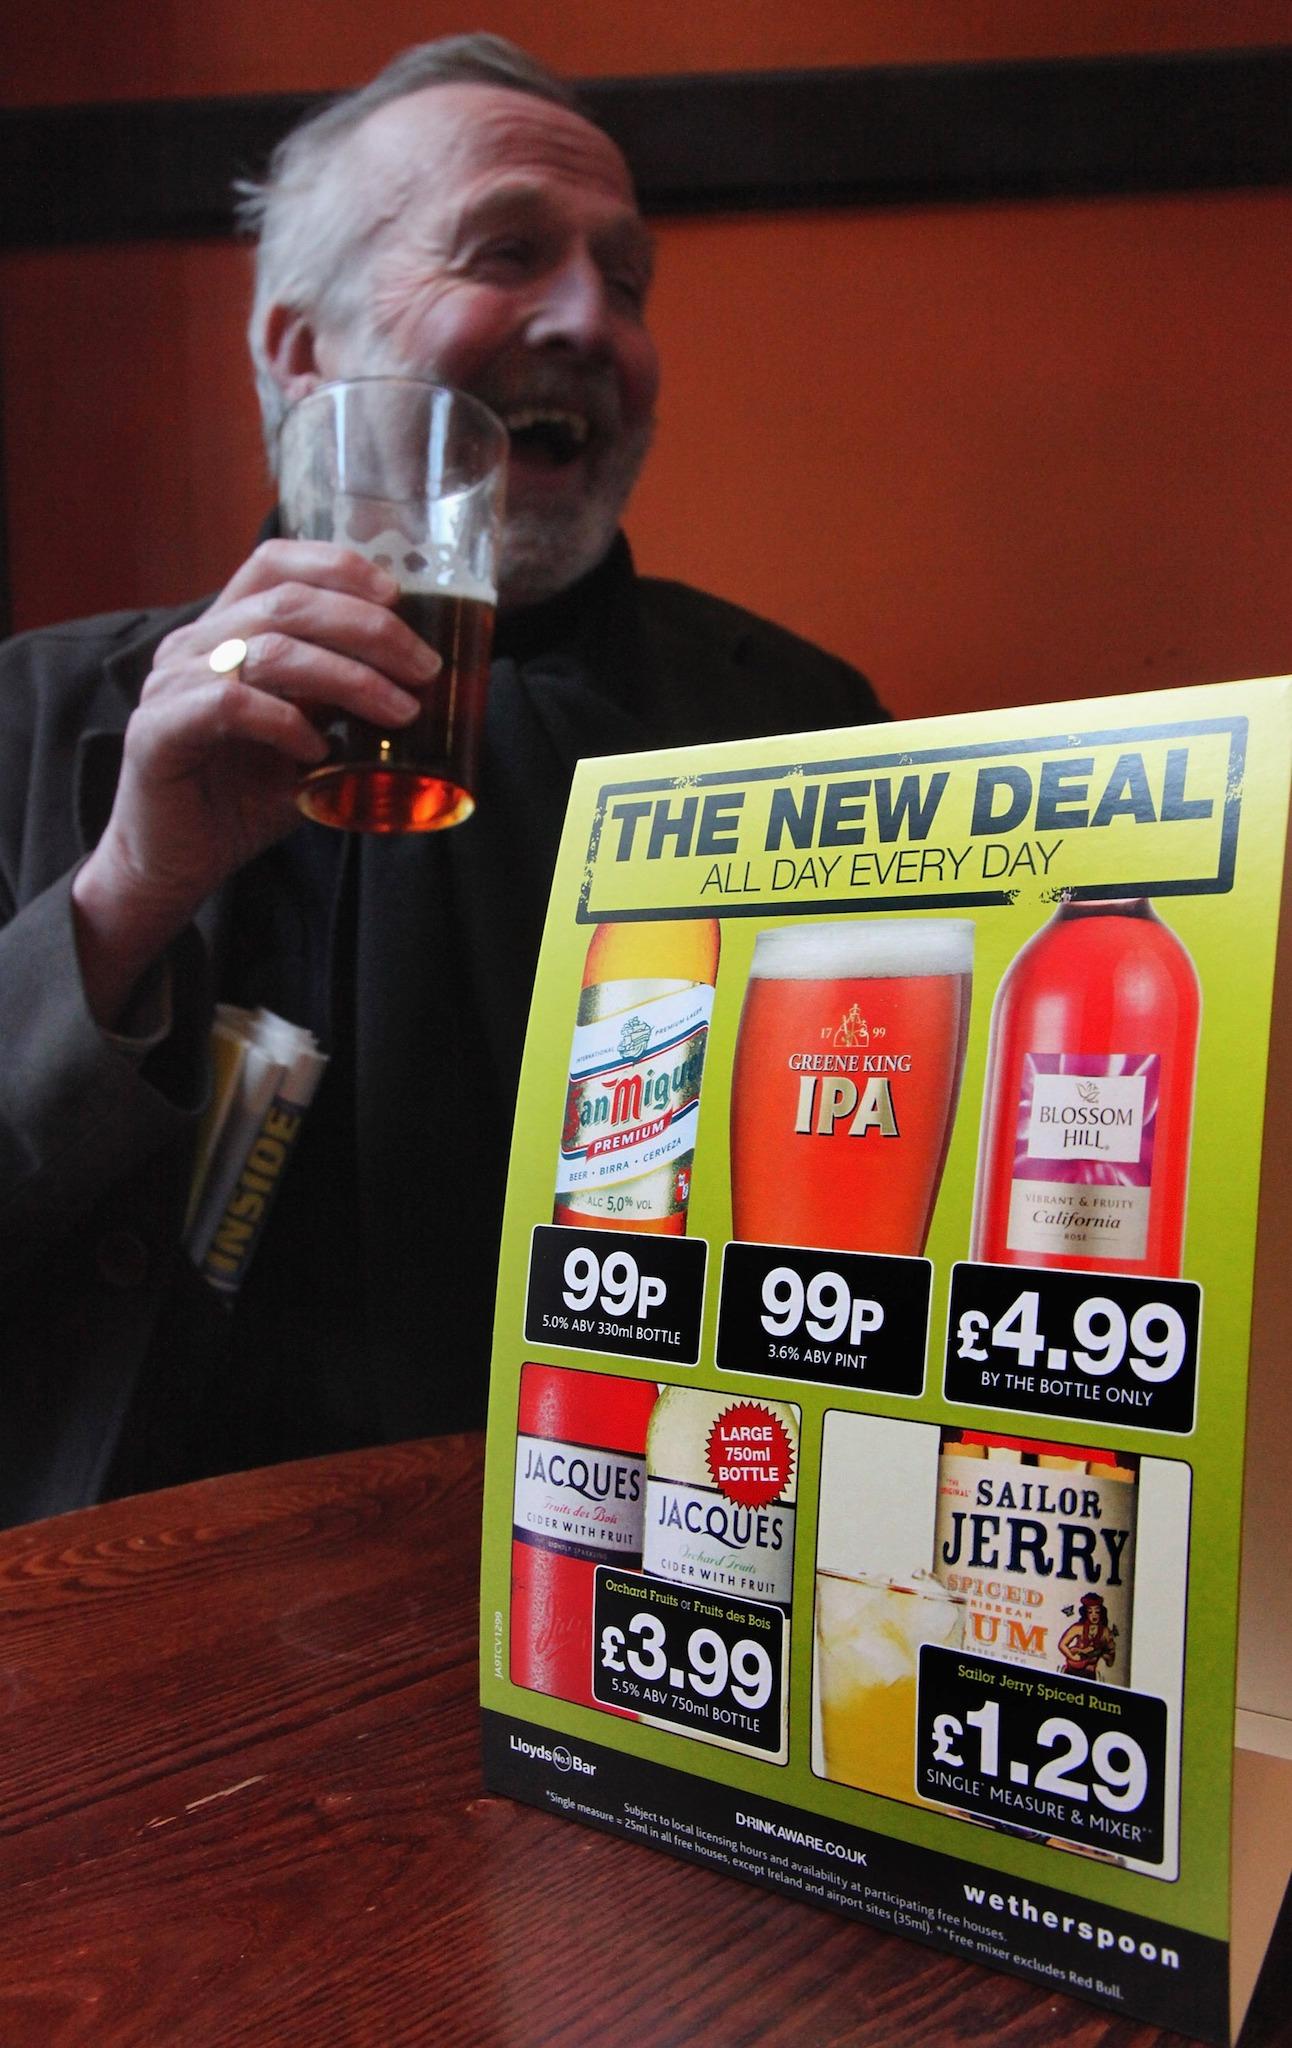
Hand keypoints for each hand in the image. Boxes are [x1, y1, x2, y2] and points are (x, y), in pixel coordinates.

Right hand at [72, 540, 438, 1026]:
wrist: (176, 863)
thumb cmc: (243, 797)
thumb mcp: (307, 738)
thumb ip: (341, 703)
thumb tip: (416, 682)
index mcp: (224, 630)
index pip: (274, 562)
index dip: (337, 566)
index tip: (398, 595)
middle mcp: (193, 645)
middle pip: (287, 602)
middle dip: (369, 629)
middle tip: (424, 667)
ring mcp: (171, 684)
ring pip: (270, 651)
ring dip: (348, 677)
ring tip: (398, 711)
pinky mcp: (158, 730)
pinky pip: (231, 705)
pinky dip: (286, 722)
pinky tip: (318, 751)